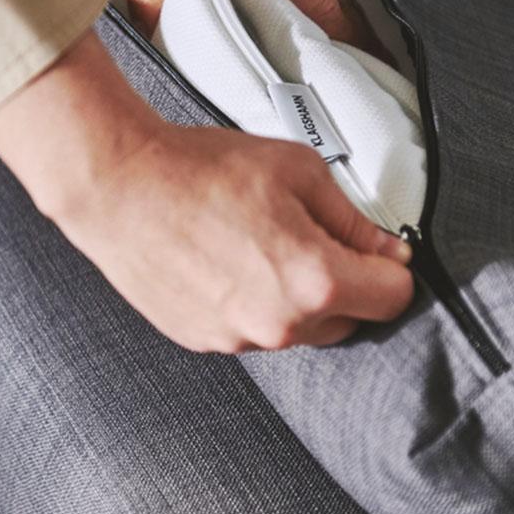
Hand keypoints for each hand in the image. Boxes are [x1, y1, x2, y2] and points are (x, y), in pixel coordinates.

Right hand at [0, 34, 413, 352]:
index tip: (381, 253)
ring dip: (296, 298)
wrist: (120, 185)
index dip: (392, 268)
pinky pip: (253, 330)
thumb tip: (386, 249)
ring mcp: (240, 339)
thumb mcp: (300, 171)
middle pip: (350, 320)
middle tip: (309, 237)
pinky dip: (253, 304)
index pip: (394, 299)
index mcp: (315, 281)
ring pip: (299, 329)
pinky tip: (229, 261)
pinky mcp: (207, 342)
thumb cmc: (198, 171)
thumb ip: (353, 219)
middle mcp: (280, 324)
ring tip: (258, 244)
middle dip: (344, 284)